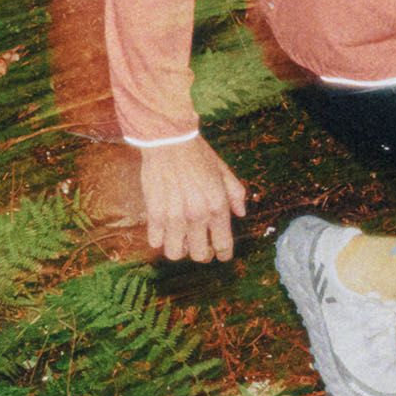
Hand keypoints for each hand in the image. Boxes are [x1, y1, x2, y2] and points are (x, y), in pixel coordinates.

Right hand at [140, 138, 248, 261]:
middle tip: (199, 244)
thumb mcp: (224, 171)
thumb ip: (236, 193)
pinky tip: (162, 228)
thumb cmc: (198, 154)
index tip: (221, 254)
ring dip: (178, 248)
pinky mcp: (154, 213)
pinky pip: (155, 242)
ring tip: (179, 237)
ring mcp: (174, 216)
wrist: (169, 140)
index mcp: (217, 206)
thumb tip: (241, 213)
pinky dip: (159, 238)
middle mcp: (197, 215)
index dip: (223, 254)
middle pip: (199, 255)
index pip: (223, 244)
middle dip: (201, 253)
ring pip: (175, 253)